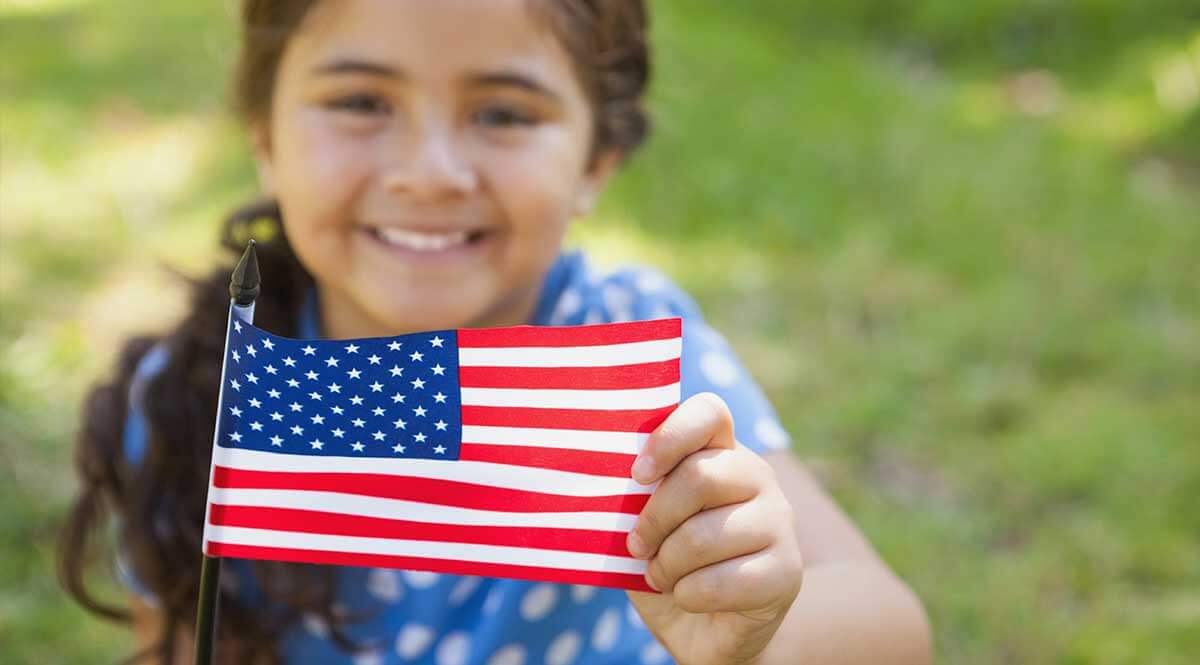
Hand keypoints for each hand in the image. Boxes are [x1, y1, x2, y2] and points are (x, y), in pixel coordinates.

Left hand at [625, 393, 803, 664]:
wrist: (707, 632)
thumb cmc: (669, 567)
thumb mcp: (644, 528)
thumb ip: (634, 502)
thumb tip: (603, 486)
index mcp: (721, 452)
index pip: (709, 412)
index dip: (670, 437)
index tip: (637, 475)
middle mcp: (758, 477)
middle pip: (701, 476)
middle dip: (655, 518)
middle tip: (636, 545)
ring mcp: (779, 522)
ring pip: (706, 534)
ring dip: (667, 565)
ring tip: (661, 576)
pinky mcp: (788, 571)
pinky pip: (723, 580)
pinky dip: (689, 595)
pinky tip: (688, 597)